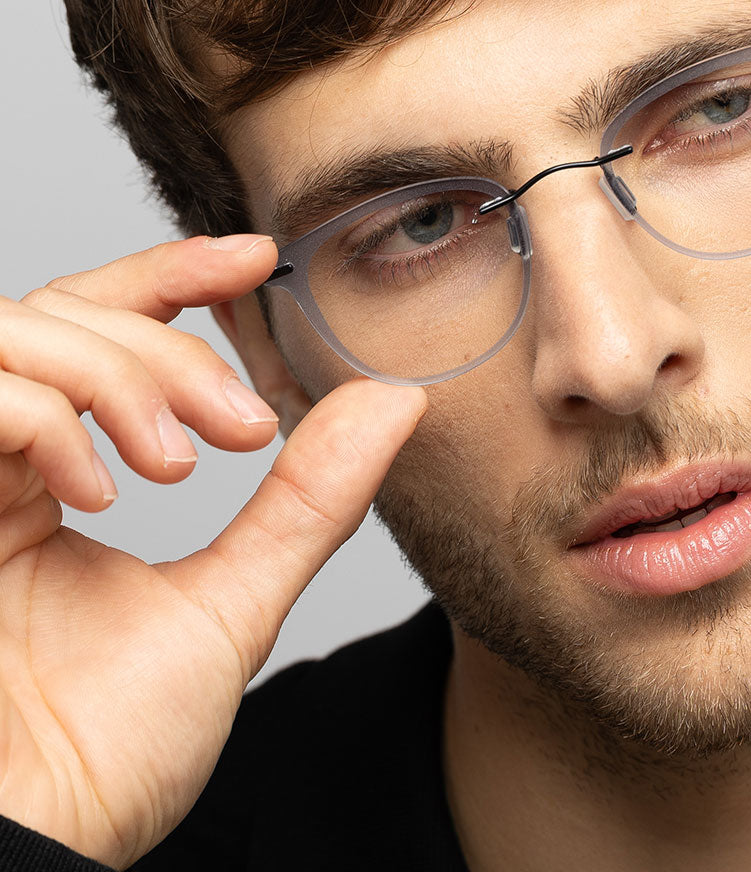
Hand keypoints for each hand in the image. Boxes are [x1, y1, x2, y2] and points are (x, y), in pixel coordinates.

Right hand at [0, 236, 425, 866]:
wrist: (34, 851)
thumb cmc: (108, 750)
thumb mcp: (232, 603)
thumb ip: (306, 502)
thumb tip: (393, 405)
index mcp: (60, 480)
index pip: (104, 328)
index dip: (173, 274)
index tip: (257, 258)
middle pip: (67, 314)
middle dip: (168, 348)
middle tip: (244, 427)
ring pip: (19, 330)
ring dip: (121, 377)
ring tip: (182, 465)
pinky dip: (48, 417)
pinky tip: (102, 490)